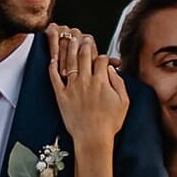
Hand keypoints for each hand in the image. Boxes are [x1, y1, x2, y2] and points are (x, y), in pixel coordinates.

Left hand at [48, 28, 127, 149]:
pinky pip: (54, 78)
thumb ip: (118, 83)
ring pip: (69, 62)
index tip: (102, 57)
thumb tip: (112, 70)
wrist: (93, 138)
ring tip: (69, 39)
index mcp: (102, 82)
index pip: (101, 60)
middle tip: (85, 37)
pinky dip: (52, 67)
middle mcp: (86, 81)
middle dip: (85, 44)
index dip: (103, 56)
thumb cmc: (110, 123)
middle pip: (84, 55)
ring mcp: (72, 88)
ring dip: (69, 48)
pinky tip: (52, 59)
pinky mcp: (61, 96)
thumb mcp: (124, 102)